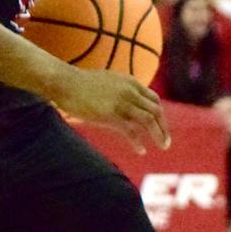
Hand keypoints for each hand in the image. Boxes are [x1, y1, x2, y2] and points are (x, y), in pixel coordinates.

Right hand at [53, 68, 170, 151]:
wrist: (64, 82)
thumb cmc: (81, 83)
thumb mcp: (109, 81)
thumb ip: (122, 89)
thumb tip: (128, 100)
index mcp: (131, 82)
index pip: (154, 99)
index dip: (160, 115)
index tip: (160, 127)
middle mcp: (130, 92)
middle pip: (156, 111)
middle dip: (164, 127)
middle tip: (166, 142)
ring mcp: (121, 103)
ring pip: (148, 120)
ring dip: (159, 135)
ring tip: (163, 147)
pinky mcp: (110, 115)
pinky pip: (130, 131)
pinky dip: (138, 142)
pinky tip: (140, 150)